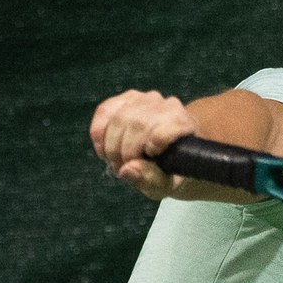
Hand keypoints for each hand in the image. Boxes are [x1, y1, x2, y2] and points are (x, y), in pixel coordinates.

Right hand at [89, 89, 204, 200]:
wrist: (169, 153)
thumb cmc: (170, 171)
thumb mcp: (166, 184)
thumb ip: (151, 180)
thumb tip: (126, 170)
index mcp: (184, 126)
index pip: (165, 129)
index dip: (151, 145)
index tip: (148, 158)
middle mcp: (167, 107)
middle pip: (137, 124)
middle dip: (124, 152)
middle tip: (122, 169)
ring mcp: (146, 99)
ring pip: (119, 117)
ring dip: (110, 145)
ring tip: (115, 162)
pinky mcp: (127, 98)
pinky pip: (105, 110)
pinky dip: (98, 133)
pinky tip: (103, 149)